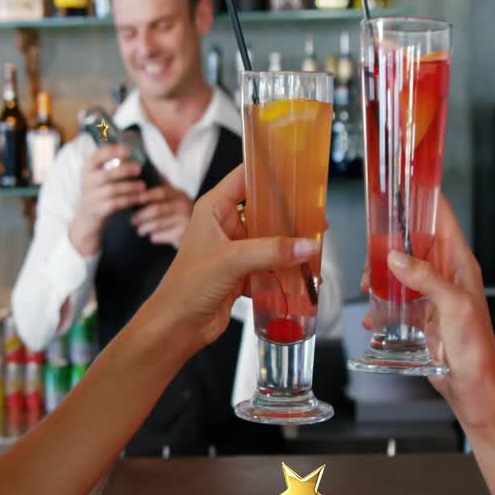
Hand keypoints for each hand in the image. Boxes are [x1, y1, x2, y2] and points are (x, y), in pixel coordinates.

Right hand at [68, 145, 146, 256]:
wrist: (87, 219)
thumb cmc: (99, 193)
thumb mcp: (99, 178)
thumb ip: (111, 166)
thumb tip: (134, 153)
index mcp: (87, 169)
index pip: (97, 155)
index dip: (113, 151)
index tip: (129, 150)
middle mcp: (87, 182)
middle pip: (107, 174)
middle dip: (125, 170)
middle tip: (139, 168)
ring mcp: (91, 197)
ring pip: (112, 190)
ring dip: (130, 187)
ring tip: (142, 186)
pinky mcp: (97, 210)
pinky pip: (115, 204)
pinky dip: (129, 200)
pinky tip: (139, 198)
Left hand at [131, 185, 193, 246]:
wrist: (197, 234)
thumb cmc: (178, 216)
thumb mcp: (174, 200)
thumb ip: (162, 191)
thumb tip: (142, 177)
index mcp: (179, 194)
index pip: (161, 191)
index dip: (146, 195)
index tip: (133, 199)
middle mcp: (183, 205)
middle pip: (157, 209)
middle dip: (141, 215)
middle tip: (132, 220)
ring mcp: (184, 220)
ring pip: (157, 224)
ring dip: (144, 227)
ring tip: (140, 230)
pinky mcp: (182, 234)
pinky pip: (161, 236)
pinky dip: (154, 237)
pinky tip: (152, 237)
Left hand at [142, 165, 319, 352]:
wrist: (177, 326)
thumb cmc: (188, 286)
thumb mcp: (231, 260)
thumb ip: (272, 251)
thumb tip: (307, 245)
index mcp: (214, 209)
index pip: (245, 177)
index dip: (269, 172)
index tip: (297, 169)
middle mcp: (225, 225)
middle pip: (264, 210)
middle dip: (289, 216)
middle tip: (316, 217)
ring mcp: (234, 250)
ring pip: (270, 240)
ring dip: (289, 246)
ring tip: (315, 248)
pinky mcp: (242, 273)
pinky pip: (270, 265)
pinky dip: (284, 271)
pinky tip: (302, 275)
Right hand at [382, 197, 494, 427]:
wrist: (472, 386)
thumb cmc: (475, 347)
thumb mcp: (453, 306)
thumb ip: (425, 278)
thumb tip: (395, 256)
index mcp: (459, 263)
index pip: (441, 217)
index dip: (424, 197)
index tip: (403, 182)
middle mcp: (445, 274)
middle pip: (412, 242)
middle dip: (388, 243)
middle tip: (371, 253)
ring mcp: (431, 294)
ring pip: (399, 270)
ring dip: (380, 276)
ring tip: (368, 289)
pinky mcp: (421, 315)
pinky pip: (395, 300)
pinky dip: (381, 306)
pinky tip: (373, 317)